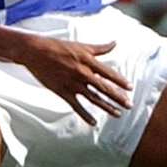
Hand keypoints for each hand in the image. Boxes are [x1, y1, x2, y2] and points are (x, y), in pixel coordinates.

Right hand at [18, 36, 132, 125]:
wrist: (36, 52)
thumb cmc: (58, 46)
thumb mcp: (81, 46)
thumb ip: (99, 48)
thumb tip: (115, 43)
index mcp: (88, 61)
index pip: (108, 73)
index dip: (120, 81)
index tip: (131, 88)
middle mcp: (82, 74)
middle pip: (104, 88)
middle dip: (118, 97)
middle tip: (130, 106)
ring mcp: (72, 84)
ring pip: (93, 98)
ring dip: (107, 107)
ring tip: (118, 114)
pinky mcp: (62, 92)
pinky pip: (76, 106)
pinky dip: (85, 115)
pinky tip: (94, 123)